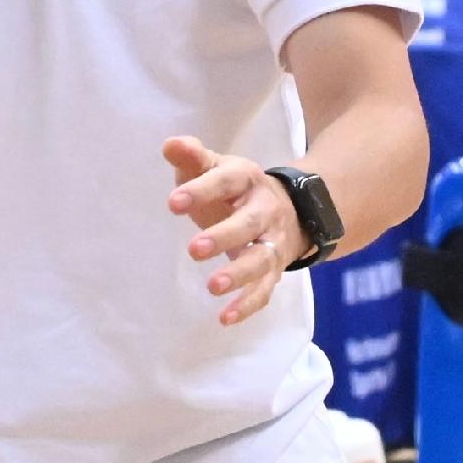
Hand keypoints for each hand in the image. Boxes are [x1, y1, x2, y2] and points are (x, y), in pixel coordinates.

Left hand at [163, 137, 301, 327]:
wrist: (291, 208)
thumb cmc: (233, 189)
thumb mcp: (214, 167)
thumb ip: (192, 157)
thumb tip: (170, 144)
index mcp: (246, 179)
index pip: (226, 180)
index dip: (202, 190)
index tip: (173, 203)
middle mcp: (264, 211)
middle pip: (248, 224)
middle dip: (223, 237)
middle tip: (193, 249)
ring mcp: (273, 242)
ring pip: (261, 260)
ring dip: (238, 274)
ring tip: (212, 286)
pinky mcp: (274, 270)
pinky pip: (265, 290)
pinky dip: (247, 305)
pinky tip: (224, 318)